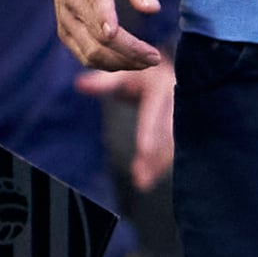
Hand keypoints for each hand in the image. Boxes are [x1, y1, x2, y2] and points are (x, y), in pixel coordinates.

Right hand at [49, 0, 165, 71]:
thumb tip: (153, 9)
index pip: (96, 2)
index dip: (105, 19)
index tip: (116, 34)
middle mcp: (73, 3)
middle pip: (98, 38)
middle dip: (128, 52)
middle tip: (155, 58)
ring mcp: (66, 21)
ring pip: (91, 53)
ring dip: (120, 63)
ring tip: (145, 62)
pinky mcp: (64, 33)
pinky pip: (84, 56)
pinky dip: (107, 64)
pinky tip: (128, 62)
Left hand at [77, 58, 178, 190]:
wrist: (172, 72)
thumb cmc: (143, 73)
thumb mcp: (125, 74)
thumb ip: (104, 82)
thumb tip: (78, 84)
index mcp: (161, 89)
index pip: (154, 113)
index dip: (150, 131)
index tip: (145, 150)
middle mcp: (174, 105)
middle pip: (164, 135)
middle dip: (154, 157)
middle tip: (141, 178)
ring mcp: (179, 119)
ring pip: (169, 145)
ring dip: (156, 165)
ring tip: (141, 184)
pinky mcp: (178, 131)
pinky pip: (170, 149)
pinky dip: (159, 165)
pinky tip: (146, 180)